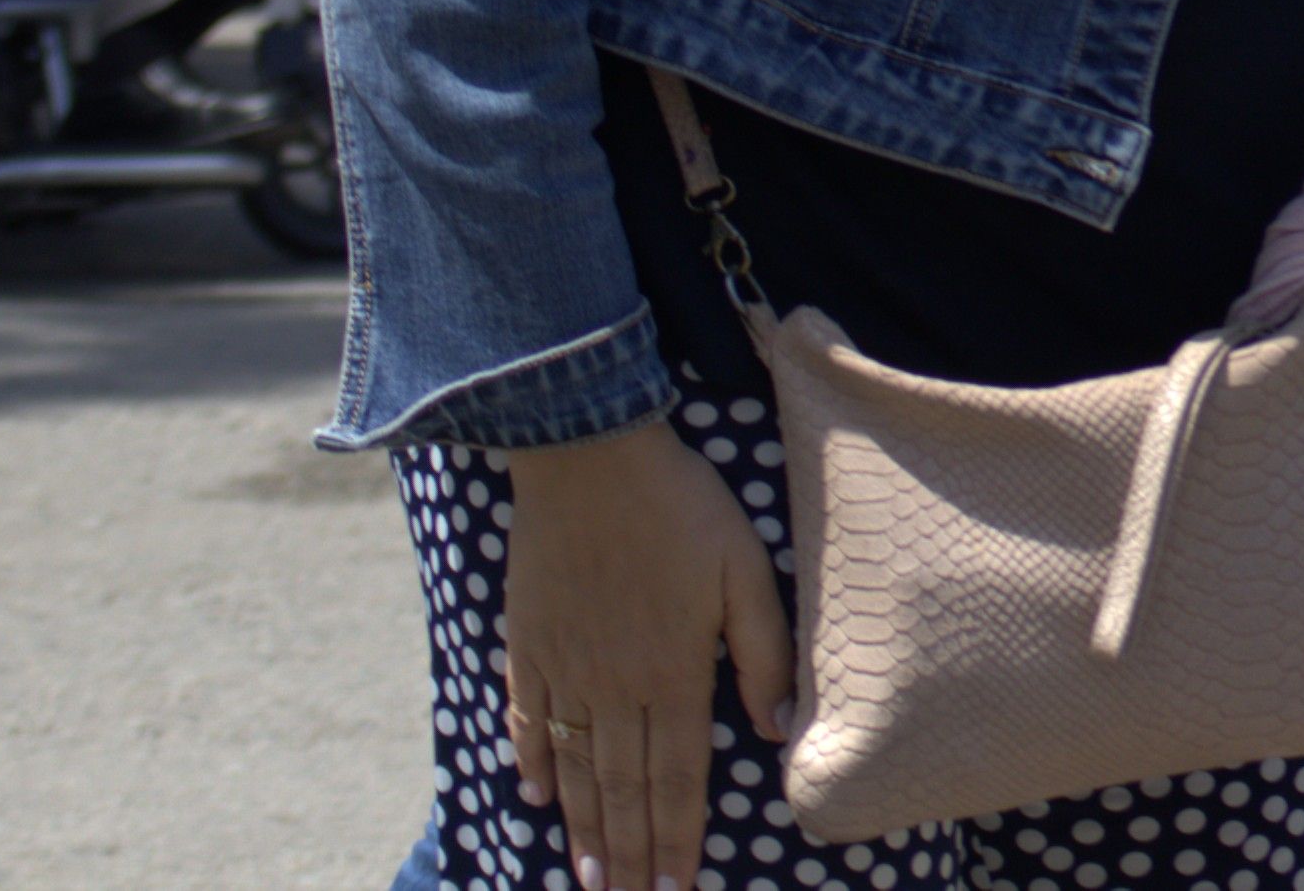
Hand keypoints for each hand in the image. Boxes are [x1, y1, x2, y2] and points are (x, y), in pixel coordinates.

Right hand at [500, 415, 796, 890]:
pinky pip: (528, 720)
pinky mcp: (529, 646)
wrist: (589, 456)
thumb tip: (776, 726)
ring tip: (589, 878)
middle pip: (625, 788)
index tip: (678, 887)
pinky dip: (531, 763)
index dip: (679, 837)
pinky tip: (535, 799)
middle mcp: (616, 687)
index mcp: (674, 673)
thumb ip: (763, 651)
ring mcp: (566, 670)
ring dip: (585, 827)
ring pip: (576, 768)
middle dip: (631, 853)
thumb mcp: (747, 569)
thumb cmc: (680, 506)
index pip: (679, 778)